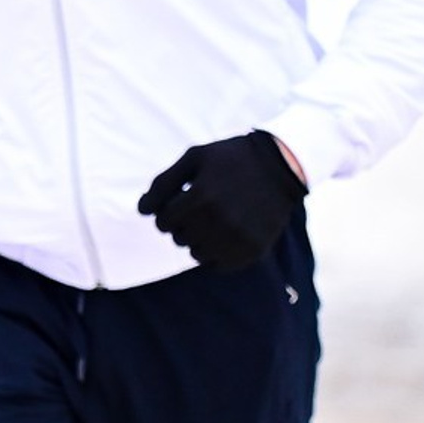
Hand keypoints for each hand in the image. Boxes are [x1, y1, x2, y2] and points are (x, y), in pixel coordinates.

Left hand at [139, 129, 306, 271]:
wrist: (281, 166)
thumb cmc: (231, 159)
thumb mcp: (194, 157)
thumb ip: (163, 183)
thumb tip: (142, 210)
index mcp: (201, 196)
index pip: (163, 222)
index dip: (167, 212)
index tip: (179, 203)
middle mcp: (218, 220)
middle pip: (179, 239)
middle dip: (183, 225)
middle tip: (200, 209)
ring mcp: (237, 238)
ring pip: (197, 254)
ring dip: (199, 240)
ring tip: (214, 220)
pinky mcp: (252, 250)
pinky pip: (219, 265)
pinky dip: (217, 252)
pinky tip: (227, 232)